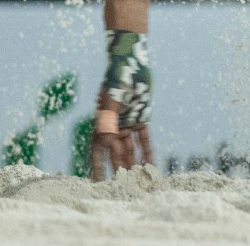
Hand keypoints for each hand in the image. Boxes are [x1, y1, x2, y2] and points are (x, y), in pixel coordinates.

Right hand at [89, 30, 153, 181]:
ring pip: (131, 149)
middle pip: (116, 153)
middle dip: (119, 170)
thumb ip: (109, 125)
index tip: (97, 183)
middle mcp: (114, 127)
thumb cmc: (116, 81)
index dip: (97, 167)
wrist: (131, 64)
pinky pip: (144, 140)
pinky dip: (148, 152)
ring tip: (139, 180)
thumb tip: (109, 146)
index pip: (97, 151)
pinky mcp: (141, 119)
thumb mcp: (111, 104)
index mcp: (102, 124)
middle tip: (124, 187)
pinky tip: (152, 165)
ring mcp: (128, 124)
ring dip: (134, 164)